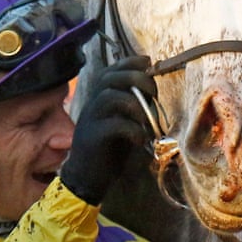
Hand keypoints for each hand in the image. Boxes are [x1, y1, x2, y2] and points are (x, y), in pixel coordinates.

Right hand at [60, 56, 156, 204]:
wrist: (88, 178)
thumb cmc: (110, 149)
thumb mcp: (124, 122)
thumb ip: (133, 104)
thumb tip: (152, 87)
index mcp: (99, 99)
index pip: (110, 71)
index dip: (129, 62)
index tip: (148, 62)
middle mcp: (92, 105)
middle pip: (109, 78)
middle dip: (135, 78)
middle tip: (152, 92)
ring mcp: (89, 121)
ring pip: (109, 97)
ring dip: (135, 104)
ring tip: (148, 120)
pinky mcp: (92, 139)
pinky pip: (113, 125)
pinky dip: (132, 129)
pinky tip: (140, 139)